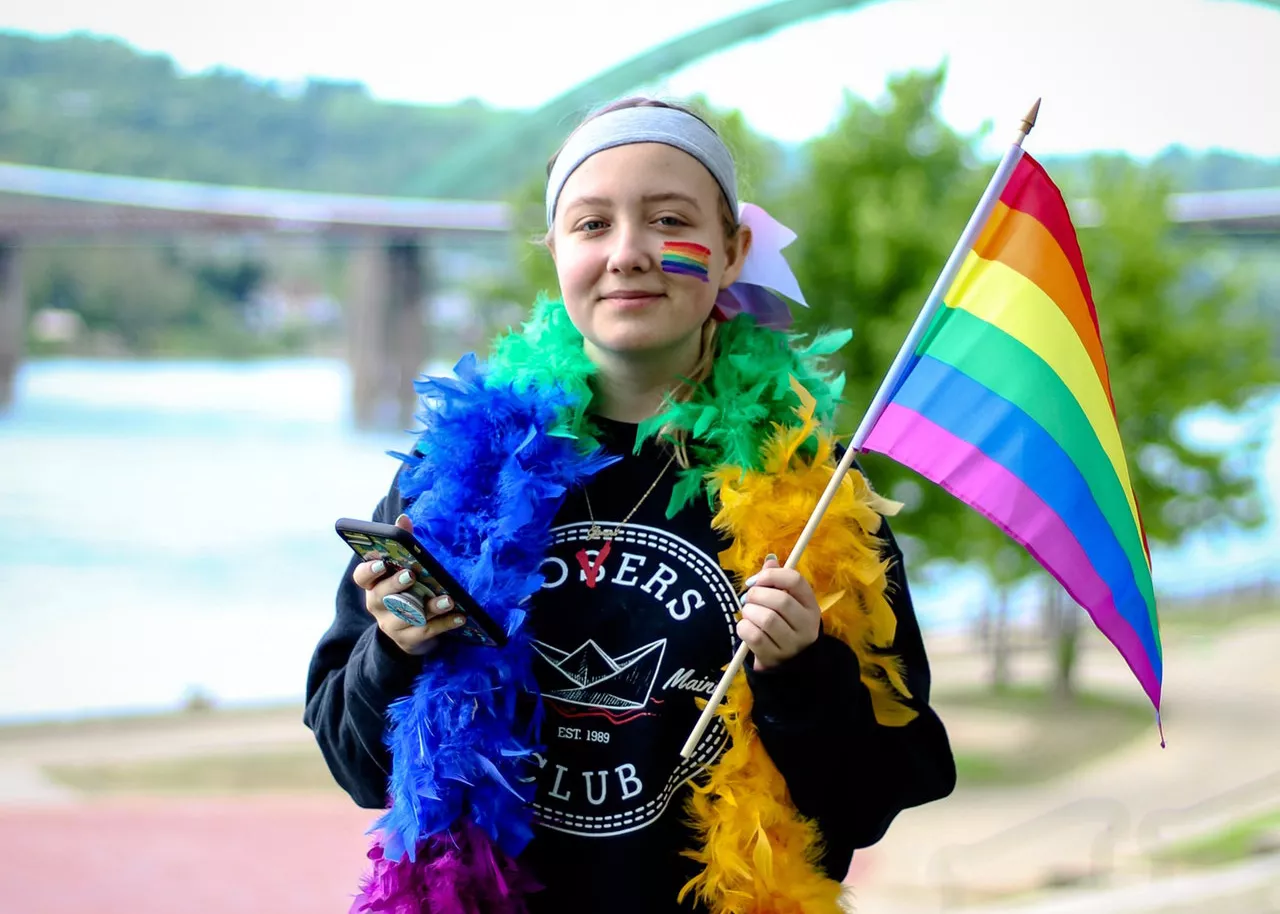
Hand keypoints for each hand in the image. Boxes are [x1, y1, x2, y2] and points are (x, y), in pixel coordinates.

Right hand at [352, 513, 465, 656]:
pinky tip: (460, 616)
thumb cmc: (407, 591)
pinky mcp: (408, 640)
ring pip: (409, 615)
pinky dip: (445, 623)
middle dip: (397, 585)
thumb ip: (403, 544)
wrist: (409, 633)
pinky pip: (427, 631)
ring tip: (448, 599)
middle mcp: (377, 605)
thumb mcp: (402, 569)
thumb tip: (403, 519)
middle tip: (411, 575)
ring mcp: (391, 625)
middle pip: (383, 596)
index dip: (369, 571)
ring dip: (430, 607)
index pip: (362, 577)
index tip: (381, 564)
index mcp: (373, 585)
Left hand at [736, 554, 821, 670]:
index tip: (756, 580)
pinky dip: (744, 627)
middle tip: (748, 598)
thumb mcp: (787, 602)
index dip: (771, 576)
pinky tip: (745, 626)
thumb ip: (777, 580)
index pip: (795, 580)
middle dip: (756, 595)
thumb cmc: (784, 624)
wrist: (786, 662)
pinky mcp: (775, 657)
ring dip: (749, 612)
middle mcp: (806, 624)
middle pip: (780, 600)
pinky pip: (754, 636)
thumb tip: (770, 560)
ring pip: (767, 619)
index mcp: (811, 605)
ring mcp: (792, 643)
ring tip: (748, 613)